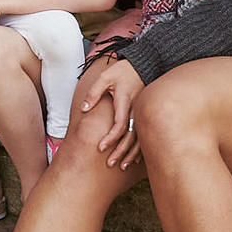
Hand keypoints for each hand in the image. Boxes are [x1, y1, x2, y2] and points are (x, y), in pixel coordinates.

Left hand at [75, 55, 144, 169]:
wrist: (144, 65)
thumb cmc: (122, 71)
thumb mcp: (105, 77)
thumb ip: (94, 93)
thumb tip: (84, 108)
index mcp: (125, 101)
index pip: (119, 125)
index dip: (111, 138)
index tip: (100, 148)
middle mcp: (136, 110)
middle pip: (130, 136)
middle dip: (121, 151)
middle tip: (110, 163)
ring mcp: (143, 113)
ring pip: (140, 139)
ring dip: (132, 154)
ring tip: (123, 166)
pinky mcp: (146, 115)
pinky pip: (145, 135)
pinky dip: (141, 148)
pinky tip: (135, 158)